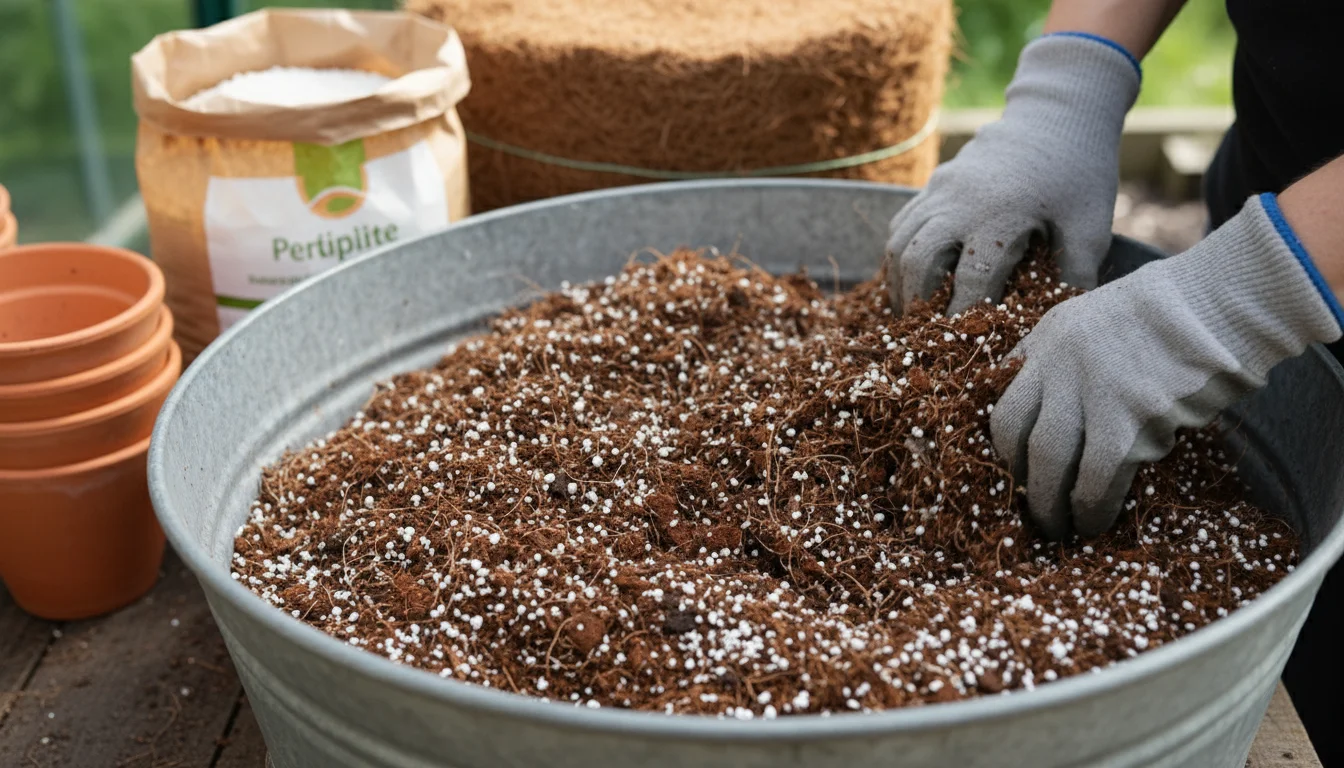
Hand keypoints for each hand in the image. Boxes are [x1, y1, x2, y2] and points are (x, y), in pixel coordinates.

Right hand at [887, 33, 1139, 315]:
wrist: (1058, 112)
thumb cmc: (1080, 171)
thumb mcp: (1091, 225)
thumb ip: (1076, 275)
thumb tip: (1064, 324)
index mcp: (999, 216)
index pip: (970, 281)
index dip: (962, 318)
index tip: (961, 346)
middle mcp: (959, 203)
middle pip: (917, 262)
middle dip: (918, 304)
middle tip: (925, 333)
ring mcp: (941, 189)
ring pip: (899, 242)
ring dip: (901, 282)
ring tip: (911, 311)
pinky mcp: (935, 182)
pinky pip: (901, 223)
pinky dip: (899, 254)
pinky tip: (911, 276)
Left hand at [991, 194, 1343, 538]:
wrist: (1220, 303)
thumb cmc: (1166, 314)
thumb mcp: (1091, 319)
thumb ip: (1059, 358)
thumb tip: (1041, 408)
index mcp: (1046, 340)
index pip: (1003, 403)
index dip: (1005, 449)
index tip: (1017, 473)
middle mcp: (1059, 365)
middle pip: (1017, 437)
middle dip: (1022, 481)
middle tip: (1033, 510)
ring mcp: (1092, 391)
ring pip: (1052, 463)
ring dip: (1052, 505)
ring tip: (1062, 529)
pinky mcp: (1132, 417)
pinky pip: (1099, 477)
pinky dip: (1093, 506)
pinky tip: (1096, 523)